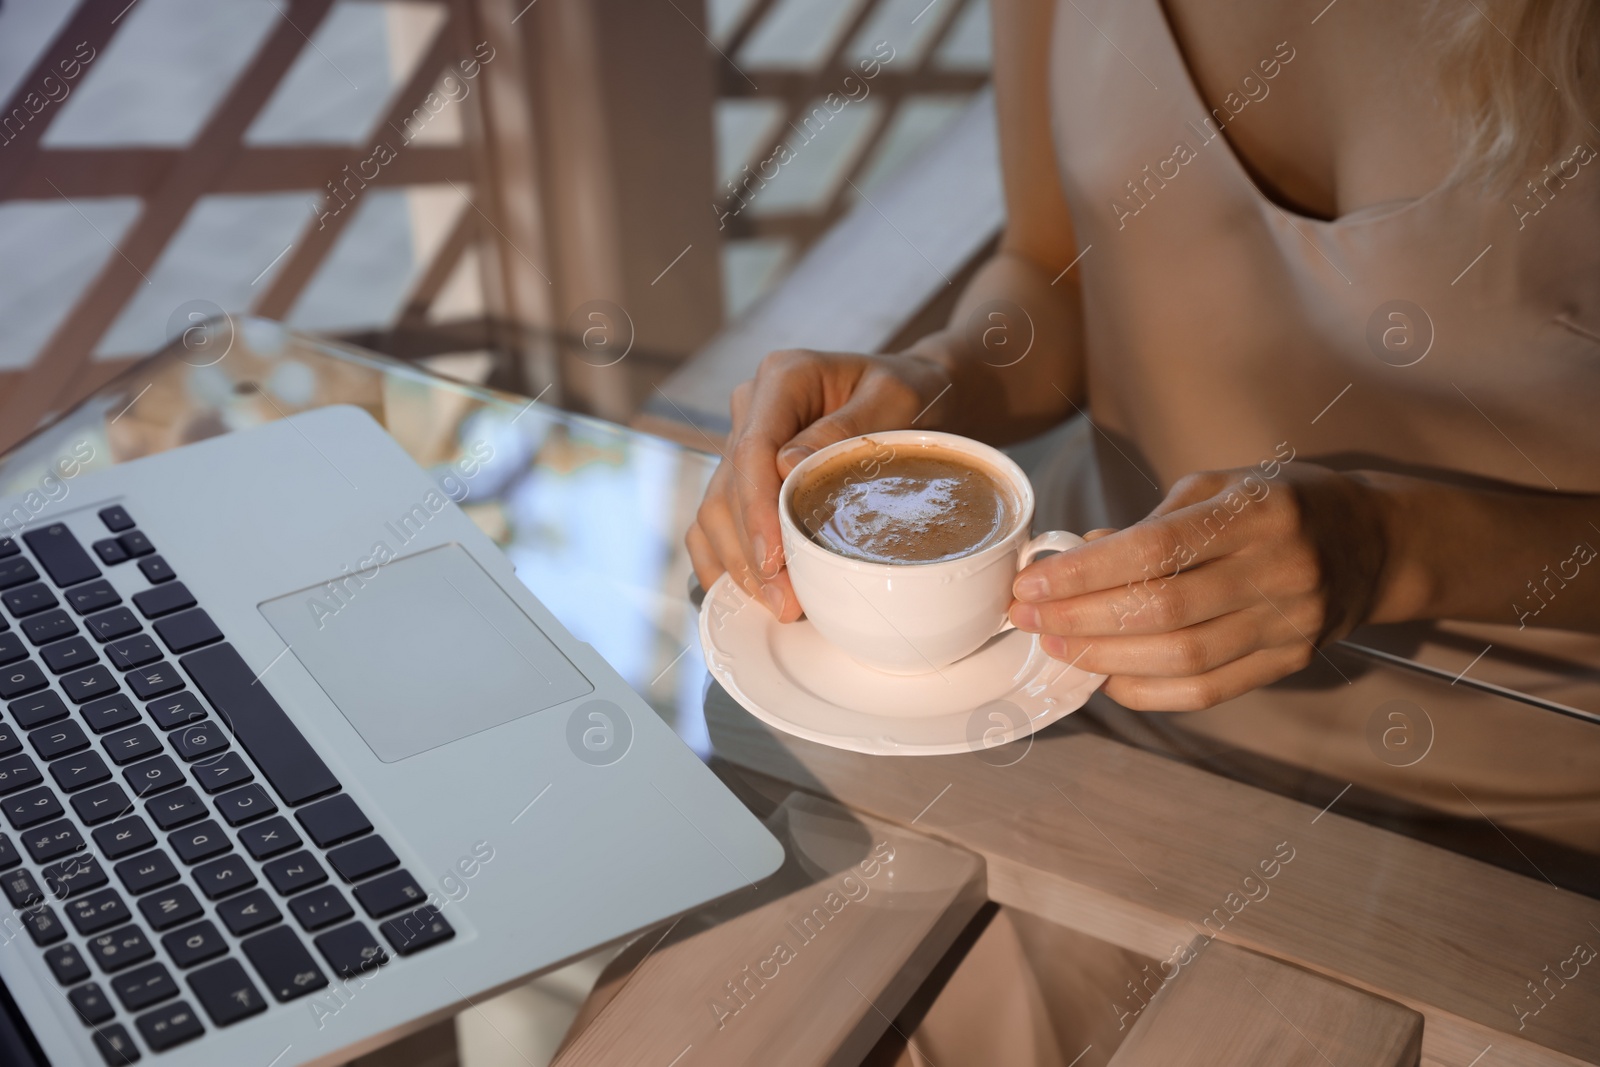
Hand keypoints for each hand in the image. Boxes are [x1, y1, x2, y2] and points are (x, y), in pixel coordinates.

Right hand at [686, 349, 951, 619]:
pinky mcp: (744, 477)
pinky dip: (726, 562)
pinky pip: (714, 523)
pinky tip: (750, 595)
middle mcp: (752, 408)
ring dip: (738, 565)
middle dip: (750, 551)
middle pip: (727, 488)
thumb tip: (786, 465)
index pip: (752, 449)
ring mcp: (742, 443)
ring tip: (777, 605)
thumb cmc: (912, 396)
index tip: (774, 558)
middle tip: (785, 602)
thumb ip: (846, 429)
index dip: (756, 509)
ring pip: (714, 511)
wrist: (917, 397)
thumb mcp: (897, 400)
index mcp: (784, 378)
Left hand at [1008, 465, 1390, 709]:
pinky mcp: (1289, 661)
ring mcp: (1288, 622)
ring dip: (1106, 657)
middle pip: (1163, 610)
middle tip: (1029, 617)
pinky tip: (1107, 677)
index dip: (1086, 572)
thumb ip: (1148, 525)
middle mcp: (1278, 569)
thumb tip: (1075, 558)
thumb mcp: (1218, 488)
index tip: (1033, 582)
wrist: (1372, 543)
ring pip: (1183, 657)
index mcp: (1257, 513)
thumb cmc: (1279, 506)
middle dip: (1081, 618)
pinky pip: (1208, 689)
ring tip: (1057, 645)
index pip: (1155, 550)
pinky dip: (1148, 691)